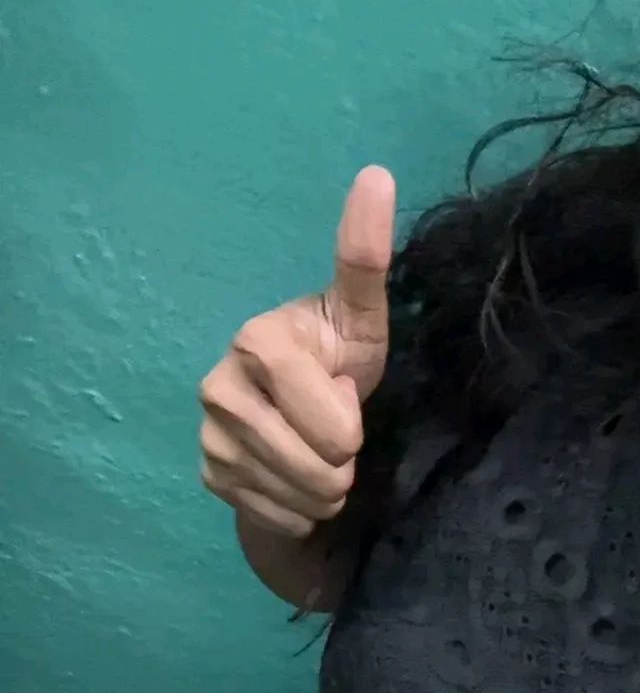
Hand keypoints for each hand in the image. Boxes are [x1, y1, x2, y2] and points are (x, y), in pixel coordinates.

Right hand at [199, 166, 395, 538]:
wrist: (303, 427)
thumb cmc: (339, 363)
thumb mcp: (362, 318)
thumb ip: (365, 258)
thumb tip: (378, 175)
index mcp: (257, 342)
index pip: (332, 426)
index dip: (350, 426)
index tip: (344, 398)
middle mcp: (218, 386)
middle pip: (318, 468)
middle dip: (341, 463)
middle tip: (334, 435)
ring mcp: (208, 436)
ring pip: (300, 496)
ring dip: (324, 490)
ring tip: (318, 457)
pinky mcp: (208, 476)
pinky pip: (276, 517)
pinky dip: (297, 510)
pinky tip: (293, 481)